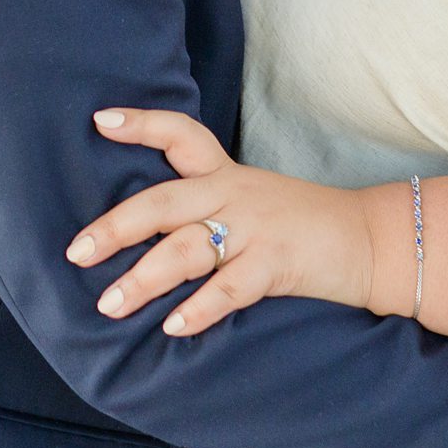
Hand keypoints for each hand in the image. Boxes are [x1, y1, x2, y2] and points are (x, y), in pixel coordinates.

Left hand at [64, 108, 372, 333]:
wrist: (371, 238)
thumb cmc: (300, 222)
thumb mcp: (250, 198)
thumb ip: (203, 204)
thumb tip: (142, 231)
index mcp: (224, 174)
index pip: (180, 134)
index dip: (141, 124)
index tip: (100, 120)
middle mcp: (234, 194)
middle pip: (163, 203)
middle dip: (115, 228)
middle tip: (76, 252)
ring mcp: (256, 228)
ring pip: (188, 249)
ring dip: (144, 279)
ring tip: (109, 305)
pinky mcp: (278, 263)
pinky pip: (231, 287)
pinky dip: (200, 307)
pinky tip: (173, 326)